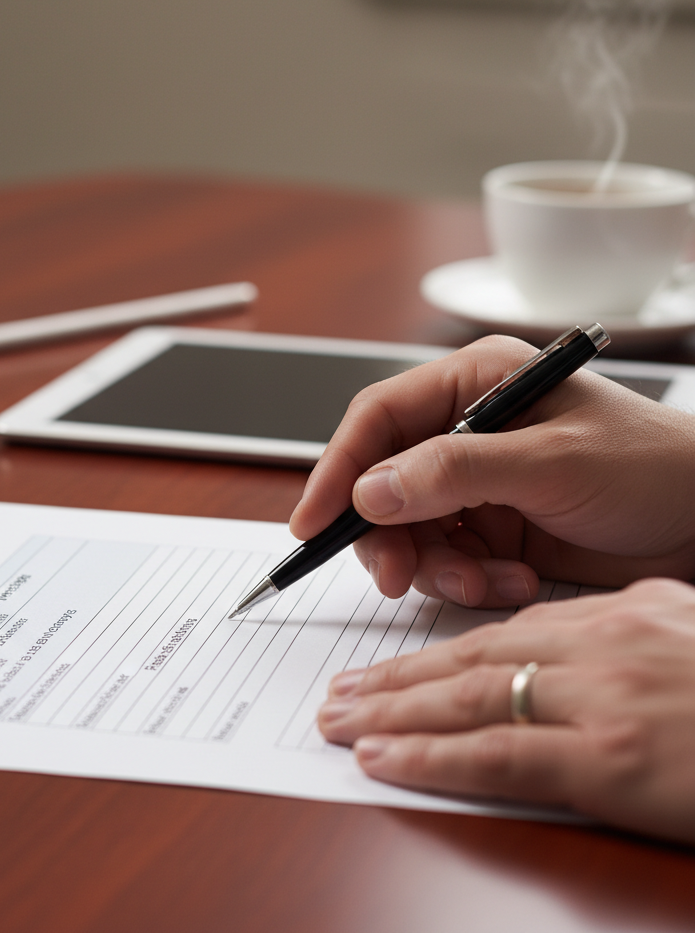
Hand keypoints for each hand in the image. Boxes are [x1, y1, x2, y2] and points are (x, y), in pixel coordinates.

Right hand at [289, 335, 694, 607]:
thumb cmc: (654, 468)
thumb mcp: (551, 462)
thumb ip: (454, 471)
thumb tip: (369, 490)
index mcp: (474, 383)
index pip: (378, 418)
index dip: (338, 467)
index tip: (313, 520)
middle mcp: (465, 428)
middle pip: (382, 481)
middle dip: (387, 534)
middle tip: (399, 577)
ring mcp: (475, 481)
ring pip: (407, 528)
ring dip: (434, 565)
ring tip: (484, 582)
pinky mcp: (490, 526)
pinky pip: (444, 558)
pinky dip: (467, 579)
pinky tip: (513, 579)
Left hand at [316, 579, 694, 844]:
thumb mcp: (691, 638)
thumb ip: (630, 638)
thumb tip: (574, 650)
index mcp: (619, 616)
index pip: (504, 633)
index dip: (438, 654)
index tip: (393, 668)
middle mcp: (599, 646)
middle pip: (470, 659)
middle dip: (394, 677)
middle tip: (338, 690)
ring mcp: (600, 699)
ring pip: (467, 698)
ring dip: (392, 711)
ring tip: (338, 719)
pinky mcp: (609, 758)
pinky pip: (496, 755)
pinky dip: (430, 755)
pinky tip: (382, 758)